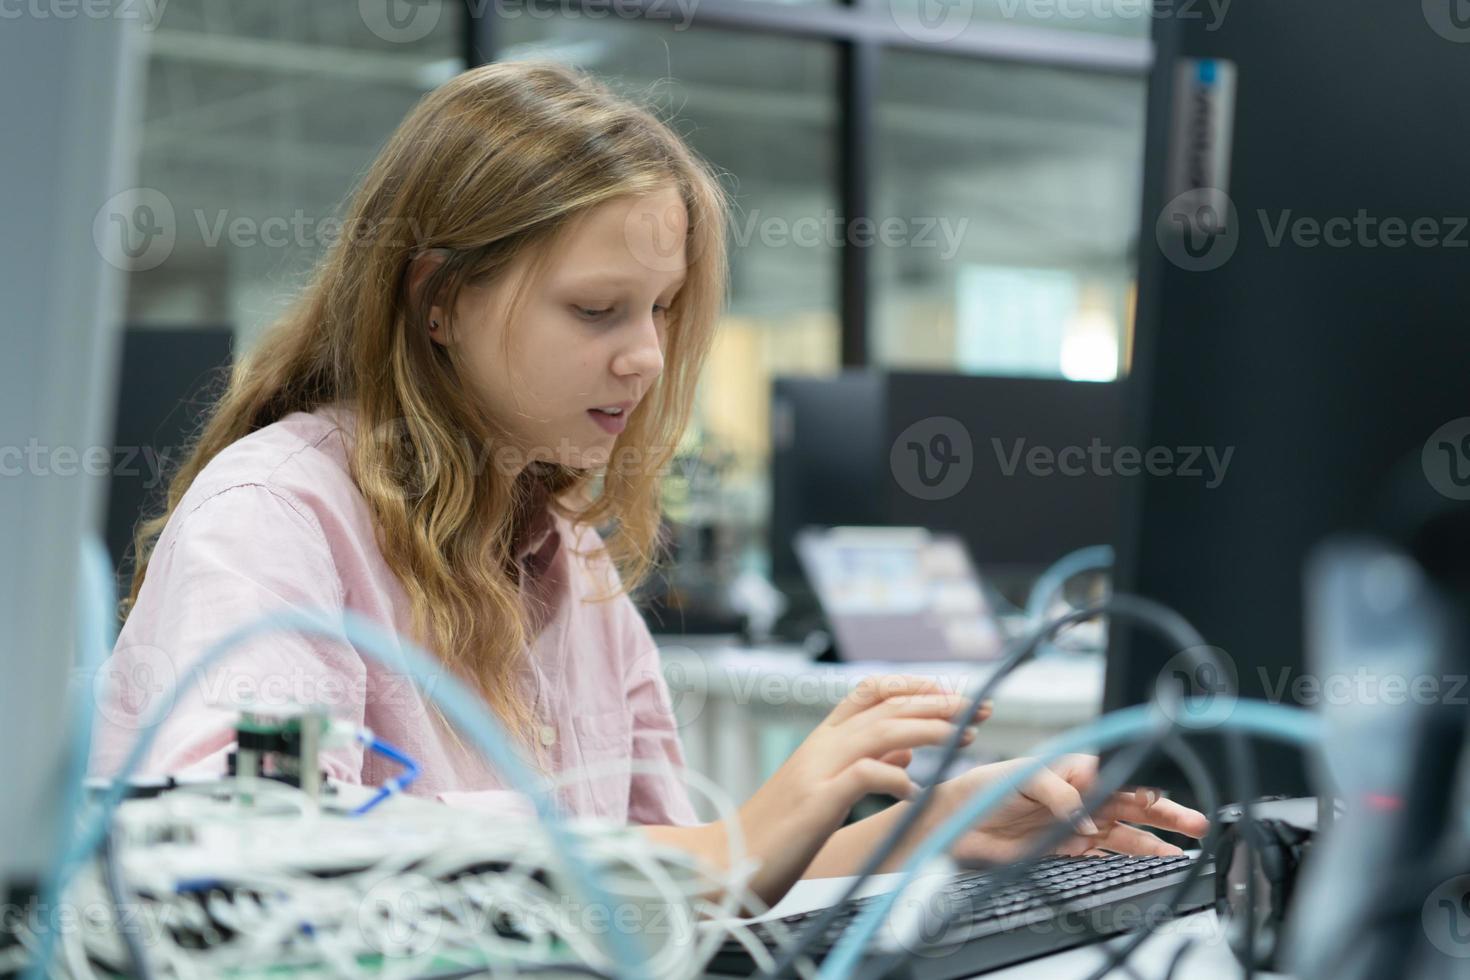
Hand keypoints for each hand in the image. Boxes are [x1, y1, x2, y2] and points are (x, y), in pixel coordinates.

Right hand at [737, 675, 991, 902]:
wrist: (722, 862)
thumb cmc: (774, 835)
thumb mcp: (822, 793)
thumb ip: (862, 767)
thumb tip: (906, 754)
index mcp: (820, 741)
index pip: (869, 692)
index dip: (912, 686)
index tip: (949, 695)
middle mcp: (819, 747)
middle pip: (886, 706)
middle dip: (938, 705)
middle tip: (980, 710)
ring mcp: (816, 771)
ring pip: (882, 731)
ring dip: (930, 730)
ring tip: (965, 737)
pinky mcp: (815, 802)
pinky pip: (865, 776)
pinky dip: (896, 779)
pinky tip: (915, 792)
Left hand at [931, 753, 1209, 864]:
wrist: (959, 823)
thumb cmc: (986, 786)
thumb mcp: (1023, 777)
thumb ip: (1060, 794)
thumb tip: (1088, 821)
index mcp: (1077, 769)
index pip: (1121, 774)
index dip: (1146, 783)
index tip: (1165, 796)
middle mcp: (1085, 795)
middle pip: (1136, 803)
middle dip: (1169, 812)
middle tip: (1198, 824)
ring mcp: (1081, 822)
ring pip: (1130, 831)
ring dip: (1160, 839)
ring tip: (1189, 847)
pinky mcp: (1072, 848)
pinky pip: (1110, 852)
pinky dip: (1135, 858)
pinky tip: (1157, 861)